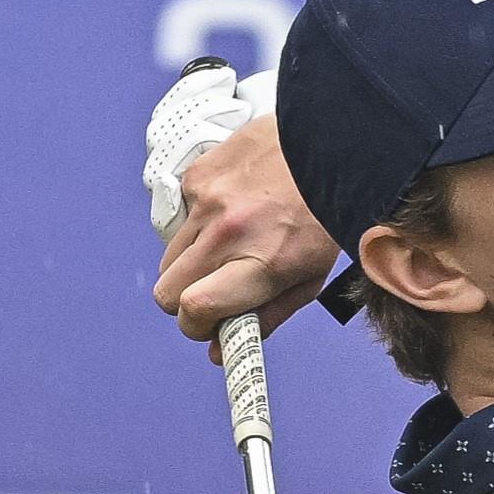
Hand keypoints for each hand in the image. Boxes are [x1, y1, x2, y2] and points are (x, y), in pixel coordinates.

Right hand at [152, 114, 338, 344]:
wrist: (326, 143)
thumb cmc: (322, 217)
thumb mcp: (309, 279)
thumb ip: (263, 318)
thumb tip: (218, 350)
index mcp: (262, 263)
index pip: (195, 308)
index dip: (196, 326)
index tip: (209, 325)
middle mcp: (228, 233)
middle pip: (167, 293)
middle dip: (184, 303)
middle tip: (213, 294)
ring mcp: (206, 202)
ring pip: (169, 260)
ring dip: (191, 266)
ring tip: (230, 248)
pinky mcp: (196, 177)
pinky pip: (180, 221)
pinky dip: (199, 226)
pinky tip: (232, 211)